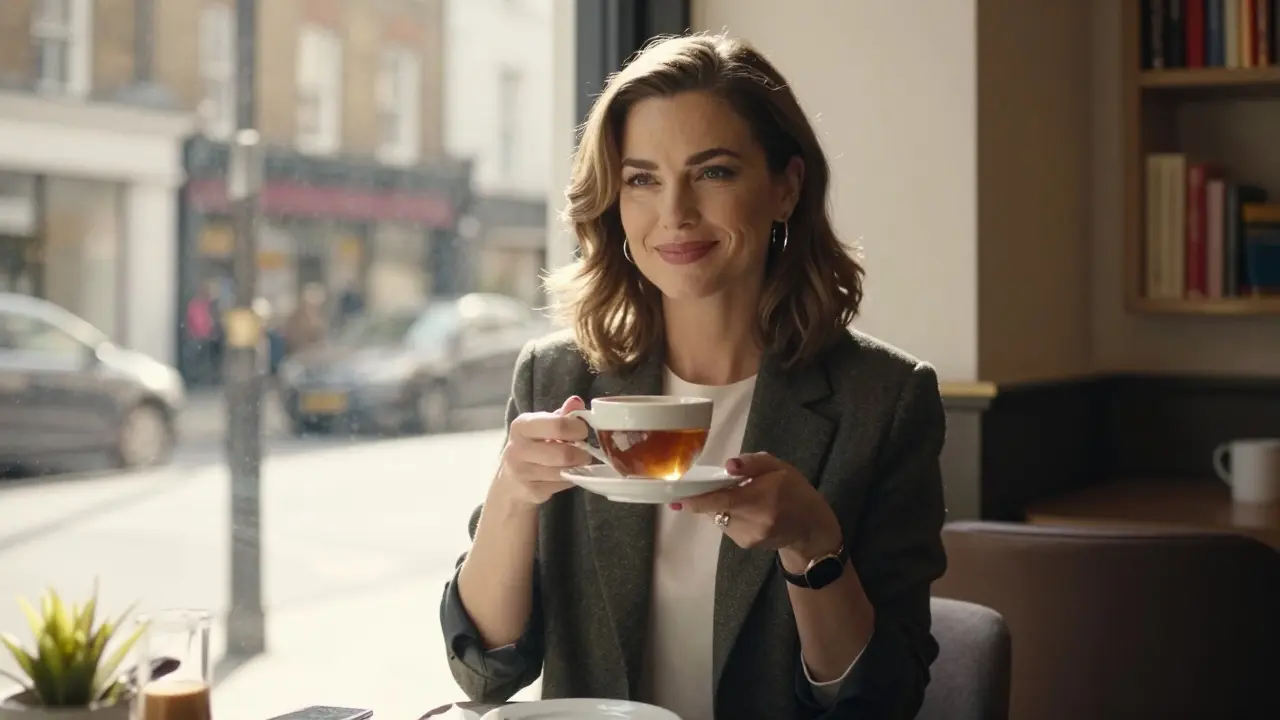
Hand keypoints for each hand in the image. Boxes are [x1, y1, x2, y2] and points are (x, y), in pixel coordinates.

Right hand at [494, 396, 592, 506]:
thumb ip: (561, 414)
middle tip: (584, 450)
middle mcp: (518, 448)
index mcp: (522, 426)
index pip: (558, 425)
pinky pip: (562, 485)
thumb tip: (577, 401)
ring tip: (576, 461)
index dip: (578, 428)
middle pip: (564, 453)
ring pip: (565, 471)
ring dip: (577, 466)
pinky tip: (565, 473)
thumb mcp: (543, 426)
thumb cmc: (532, 446)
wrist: (510, 480)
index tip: (581, 431)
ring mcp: (522, 472)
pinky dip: (570, 479)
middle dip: (581, 452)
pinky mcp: (531, 491)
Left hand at [678, 453, 842, 562]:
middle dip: (709, 496)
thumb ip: (753, 463)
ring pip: (719, 516)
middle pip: (715, 508)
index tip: (675, 497)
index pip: (720, 500)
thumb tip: (728, 465)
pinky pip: (726, 525)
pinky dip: (730, 515)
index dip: (694, 499)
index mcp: (760, 499)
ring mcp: (747, 536)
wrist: (812, 529)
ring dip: (722, 505)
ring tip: (744, 498)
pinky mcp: (744, 544)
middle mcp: (752, 522)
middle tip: (714, 485)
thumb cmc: (796, 492)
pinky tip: (748, 511)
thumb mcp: (780, 468)